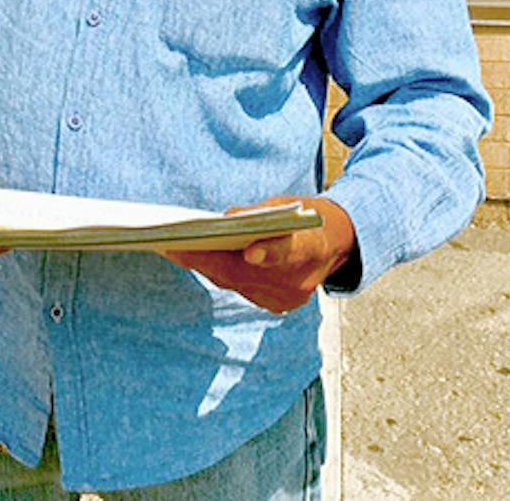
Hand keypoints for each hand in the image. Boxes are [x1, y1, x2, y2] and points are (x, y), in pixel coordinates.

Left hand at [161, 197, 356, 314]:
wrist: (338, 244)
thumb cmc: (306, 217)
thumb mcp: (285, 204)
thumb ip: (258, 214)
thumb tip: (224, 222)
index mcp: (310, 249)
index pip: (289, 252)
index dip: (270, 253)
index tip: (251, 253)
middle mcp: (299, 281)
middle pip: (246, 273)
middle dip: (206, 259)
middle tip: (172, 245)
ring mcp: (288, 298)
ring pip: (237, 283)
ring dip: (205, 266)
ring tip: (173, 249)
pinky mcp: (279, 305)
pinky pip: (241, 289)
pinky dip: (220, 273)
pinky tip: (197, 260)